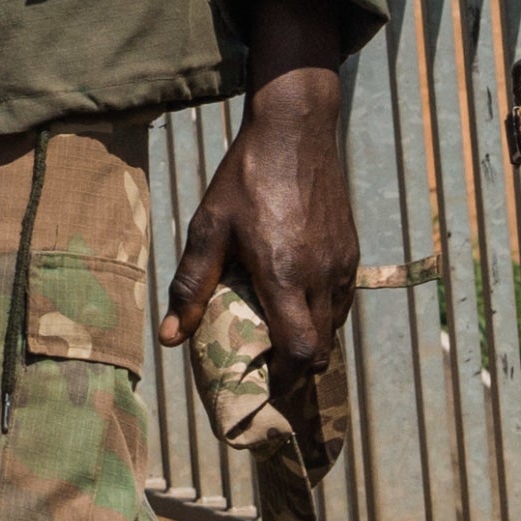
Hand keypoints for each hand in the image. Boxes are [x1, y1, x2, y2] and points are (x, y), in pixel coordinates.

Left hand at [174, 44, 361, 365]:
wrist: (296, 130)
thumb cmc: (246, 176)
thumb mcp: (209, 227)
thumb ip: (190, 286)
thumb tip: (170, 337)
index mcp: (285, 274)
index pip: (300, 349)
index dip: (287, 380)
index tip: (267, 390)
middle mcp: (321, 275)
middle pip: (321, 348)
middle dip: (297, 369)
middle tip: (268, 372)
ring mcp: (341, 264)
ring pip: (334, 327)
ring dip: (311, 343)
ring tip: (279, 339)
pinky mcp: (351, 251)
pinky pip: (341, 301)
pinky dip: (322, 317)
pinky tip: (296, 304)